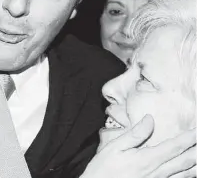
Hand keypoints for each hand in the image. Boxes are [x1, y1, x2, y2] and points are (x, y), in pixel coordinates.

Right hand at [80, 115, 195, 177]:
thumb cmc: (104, 168)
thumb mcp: (115, 147)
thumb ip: (135, 134)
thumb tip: (150, 119)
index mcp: (147, 160)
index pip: (174, 147)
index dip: (189, 138)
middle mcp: (156, 173)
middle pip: (184, 161)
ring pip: (185, 174)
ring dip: (195, 163)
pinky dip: (187, 175)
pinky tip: (190, 171)